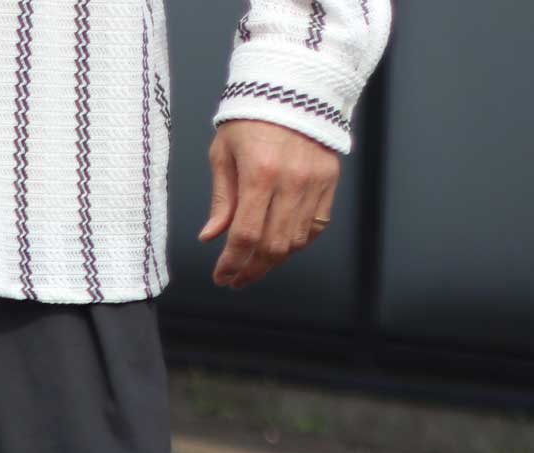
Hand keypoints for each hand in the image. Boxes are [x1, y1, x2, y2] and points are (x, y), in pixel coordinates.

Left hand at [198, 120, 340, 289]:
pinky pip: (317, 225)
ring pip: (296, 241)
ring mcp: (315, 181)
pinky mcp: (330, 179)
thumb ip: (221, 199)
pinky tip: (281, 246)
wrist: (293, 84)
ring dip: (273, 260)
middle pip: (272, 246)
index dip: (231, 264)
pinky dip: (298, 243)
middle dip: (251, 270)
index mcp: (260, 173)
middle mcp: (292, 180)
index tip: (221, 277)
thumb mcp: (224, 153)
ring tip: (255, 264)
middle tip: (235, 279)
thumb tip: (212, 236)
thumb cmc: (252, 115)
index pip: (244, 235)